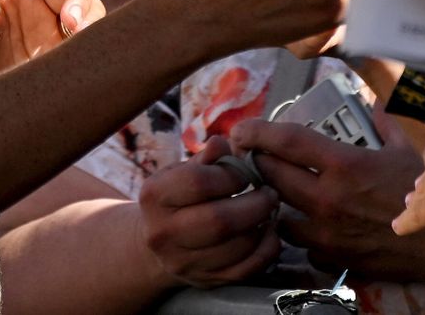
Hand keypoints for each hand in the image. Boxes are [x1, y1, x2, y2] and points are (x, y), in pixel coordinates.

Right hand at [138, 135, 282, 287]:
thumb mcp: (182, 171)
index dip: (231, 175)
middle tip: (269, 193)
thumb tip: (225, 143)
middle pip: (219, 221)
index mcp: (155, 196)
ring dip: (262, 226)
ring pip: (236, 248)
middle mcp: (163, 233)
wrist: (156, 242)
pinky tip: (268, 233)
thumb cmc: (177, 197)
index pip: (199, 182)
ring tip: (269, 210)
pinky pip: (245, 270)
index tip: (245, 173)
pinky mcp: (204, 281)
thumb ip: (206, 157)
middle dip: (255, 204)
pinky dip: (266, 250)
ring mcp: (183, 262)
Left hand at [231, 112, 424, 285]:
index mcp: (344, 165)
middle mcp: (328, 198)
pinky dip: (297, 232)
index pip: (286, 142)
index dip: (258, 132)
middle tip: (254, 157)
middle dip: (259, 164)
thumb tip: (374, 102)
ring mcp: (327, 232)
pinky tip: (304, 223)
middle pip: (273, 176)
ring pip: (278, 214)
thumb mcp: (406, 150)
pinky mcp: (333, 258)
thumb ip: (384, 123)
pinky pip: (300, 244)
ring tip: (277, 191)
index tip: (240, 130)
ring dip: (274, 201)